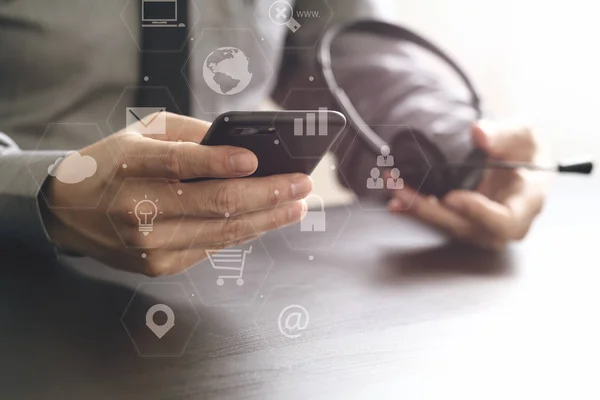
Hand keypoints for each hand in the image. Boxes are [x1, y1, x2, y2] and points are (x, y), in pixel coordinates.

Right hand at [41, 113, 311, 275]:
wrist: (71, 212)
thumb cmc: (115, 164)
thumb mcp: (143, 133)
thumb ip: (190, 135)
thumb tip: (244, 145)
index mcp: (130, 165)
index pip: (178, 164)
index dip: (219, 163)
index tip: (256, 159)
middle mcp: (136, 208)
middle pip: (214, 203)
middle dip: (267, 194)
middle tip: (301, 184)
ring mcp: (149, 243)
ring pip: (222, 232)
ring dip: (267, 218)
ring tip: (297, 204)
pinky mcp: (159, 266)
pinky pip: (213, 247)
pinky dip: (245, 232)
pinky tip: (268, 219)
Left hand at [388, 120, 550, 249]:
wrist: (517, 162)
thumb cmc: (525, 151)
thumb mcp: (525, 135)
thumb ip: (505, 135)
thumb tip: (478, 133)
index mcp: (526, 204)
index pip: (505, 221)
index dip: (479, 214)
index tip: (453, 197)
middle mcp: (500, 223)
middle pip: (465, 227)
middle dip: (431, 211)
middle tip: (404, 191)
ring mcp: (478, 225)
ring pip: (445, 225)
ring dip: (416, 208)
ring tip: (393, 188)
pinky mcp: (459, 221)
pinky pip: (435, 219)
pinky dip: (413, 210)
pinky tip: (394, 201)